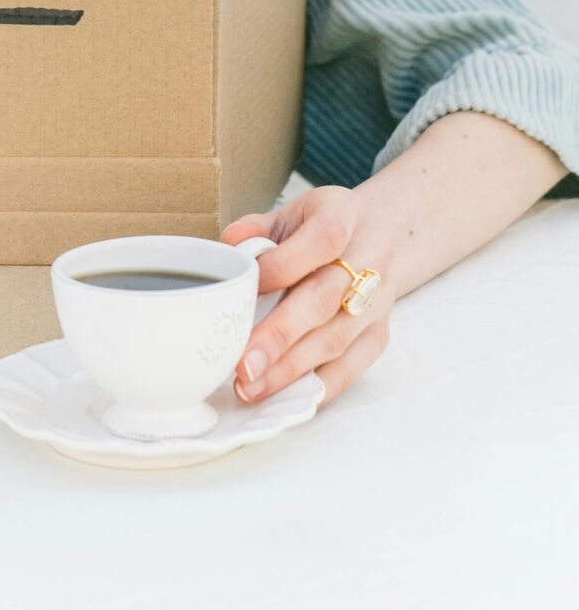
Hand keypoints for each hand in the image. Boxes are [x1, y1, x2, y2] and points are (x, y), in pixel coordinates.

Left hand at [223, 187, 393, 409]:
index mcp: (346, 214)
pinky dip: (317, 387)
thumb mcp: (291, 212)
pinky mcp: (379, 336)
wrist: (378, 238)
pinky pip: (350, 368)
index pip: (322, 239)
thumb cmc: (319, 227)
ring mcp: (379, 301)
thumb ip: (257, 228)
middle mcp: (371, 258)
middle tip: (243, 364)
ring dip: (290, 369)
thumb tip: (230, 249)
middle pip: (325, 299)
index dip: (282, 265)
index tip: (245, 289)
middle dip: (280, 335)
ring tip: (251, 386)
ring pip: (336, 340)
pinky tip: (285, 397)